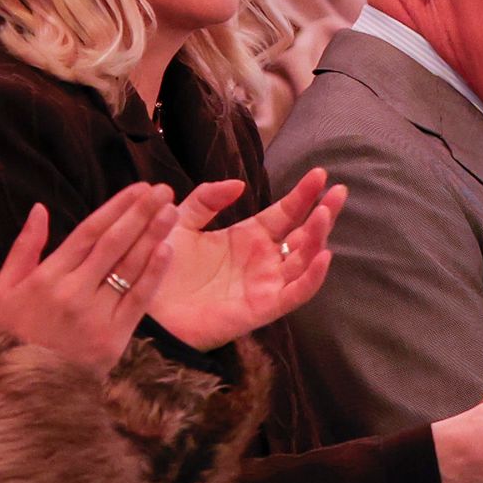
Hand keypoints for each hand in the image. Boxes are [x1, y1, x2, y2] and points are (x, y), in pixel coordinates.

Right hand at [0, 184, 178, 372]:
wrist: (24, 386)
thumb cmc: (15, 332)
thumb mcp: (6, 288)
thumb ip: (24, 247)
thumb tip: (40, 209)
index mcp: (47, 276)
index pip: (89, 232)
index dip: (116, 207)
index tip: (138, 189)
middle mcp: (72, 291)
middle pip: (113, 243)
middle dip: (140, 214)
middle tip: (162, 191)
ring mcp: (94, 314)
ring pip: (128, 268)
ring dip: (153, 236)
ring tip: (171, 212)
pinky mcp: (113, 337)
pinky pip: (137, 300)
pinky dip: (153, 275)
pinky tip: (166, 251)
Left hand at [149, 170, 345, 349]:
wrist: (143, 303)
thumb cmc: (160, 264)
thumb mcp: (181, 221)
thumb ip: (207, 199)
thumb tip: (240, 185)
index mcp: (247, 238)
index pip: (285, 213)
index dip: (303, 194)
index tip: (320, 174)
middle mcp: (262, 261)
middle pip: (304, 235)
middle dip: (324, 213)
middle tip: (339, 191)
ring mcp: (265, 285)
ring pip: (304, 260)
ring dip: (318, 238)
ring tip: (324, 214)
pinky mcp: (262, 308)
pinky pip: (295, 294)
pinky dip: (313, 277)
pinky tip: (324, 255)